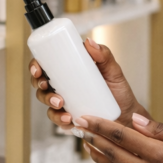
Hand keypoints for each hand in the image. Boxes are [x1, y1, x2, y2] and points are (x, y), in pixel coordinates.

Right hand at [29, 37, 148, 134]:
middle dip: (39, 85)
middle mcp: (63, 86)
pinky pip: (57, 119)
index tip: (38, 69)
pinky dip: (59, 119)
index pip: (46, 65)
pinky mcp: (69, 118)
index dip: (35, 66)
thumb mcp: (113, 71)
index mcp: (70, 71)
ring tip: (61, 104)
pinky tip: (68, 119)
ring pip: (46, 102)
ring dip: (49, 102)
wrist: (127, 116)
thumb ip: (104, 55)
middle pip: (40, 83)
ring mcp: (65, 103)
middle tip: (47, 85)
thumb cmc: (119, 92)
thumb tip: (89, 42)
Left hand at [74, 113, 162, 162]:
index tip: (85, 117)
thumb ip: (160, 132)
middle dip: (94, 138)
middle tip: (78, 126)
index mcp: (159, 155)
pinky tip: (120, 157)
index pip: (122, 137)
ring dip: (102, 154)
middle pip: (113, 153)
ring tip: (88, 143)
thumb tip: (136, 122)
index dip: (101, 126)